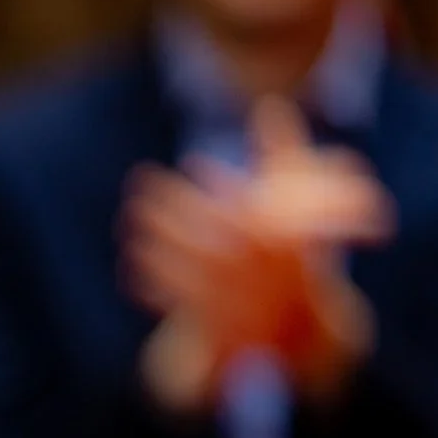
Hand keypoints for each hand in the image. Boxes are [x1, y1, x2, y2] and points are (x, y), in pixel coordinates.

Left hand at [125, 98, 390, 411]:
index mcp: (288, 247)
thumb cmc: (297, 253)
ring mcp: (242, 306)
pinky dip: (156, 286)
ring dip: (158, 245)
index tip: (196, 159)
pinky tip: (132, 264)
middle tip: (141, 182)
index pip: (252, 212)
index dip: (225, 185)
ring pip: (192, 274)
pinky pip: (184, 307)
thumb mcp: (301, 206)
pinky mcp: (222, 332)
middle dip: (174, 211)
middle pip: (211, 241)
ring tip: (131, 221)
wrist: (306, 330)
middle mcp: (264, 278)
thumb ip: (286, 156)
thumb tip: (271, 105)